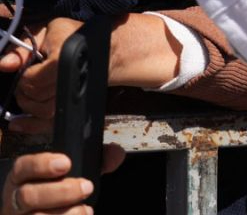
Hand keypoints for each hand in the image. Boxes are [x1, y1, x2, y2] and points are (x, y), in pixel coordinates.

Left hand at [0, 19, 82, 119]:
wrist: (106, 50)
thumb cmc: (72, 37)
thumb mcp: (47, 31)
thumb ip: (22, 47)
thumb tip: (4, 65)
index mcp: (63, 58)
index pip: (32, 79)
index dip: (24, 77)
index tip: (27, 69)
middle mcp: (71, 79)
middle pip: (37, 96)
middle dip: (24, 90)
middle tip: (26, 80)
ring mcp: (75, 95)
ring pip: (43, 112)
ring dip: (28, 106)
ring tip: (27, 94)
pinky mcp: (76, 106)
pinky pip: (53, 124)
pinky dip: (32, 126)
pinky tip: (18, 123)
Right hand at [1, 147, 123, 214]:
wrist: (45, 214)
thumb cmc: (58, 192)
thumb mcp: (71, 174)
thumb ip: (96, 160)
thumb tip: (116, 154)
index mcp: (22, 178)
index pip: (24, 167)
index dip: (42, 164)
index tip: (66, 163)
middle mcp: (15, 199)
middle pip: (28, 195)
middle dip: (60, 192)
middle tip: (86, 187)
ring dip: (64, 214)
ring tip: (84, 210)